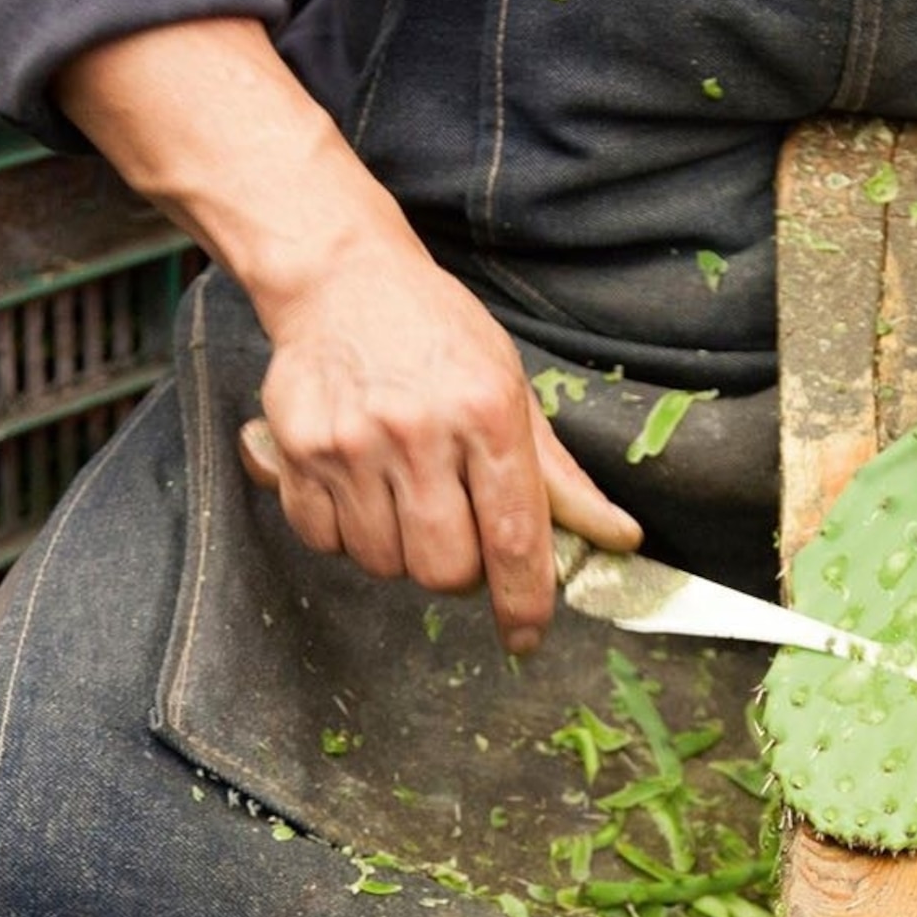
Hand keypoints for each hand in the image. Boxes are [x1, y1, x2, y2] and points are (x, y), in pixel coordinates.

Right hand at [50, 16, 639, 655]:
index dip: (524, 602)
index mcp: (486, 413)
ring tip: (405, 499)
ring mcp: (350, 444)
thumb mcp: (511, 388)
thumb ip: (558, 477)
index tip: (527, 635)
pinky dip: (346, 533)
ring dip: (401, 551)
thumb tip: (618, 537)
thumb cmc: (437, 335)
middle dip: (459, 573)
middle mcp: (417, 432)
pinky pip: (324, 541)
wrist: (339, 280)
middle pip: (443, 569)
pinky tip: (359, 488)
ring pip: (383, 563)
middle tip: (459, 535)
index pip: (513, 538)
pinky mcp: (297, 452)